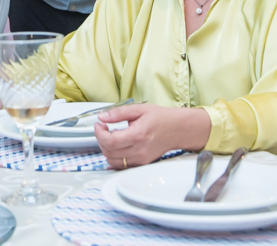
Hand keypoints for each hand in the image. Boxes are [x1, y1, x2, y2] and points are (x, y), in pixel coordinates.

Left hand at [94, 104, 209, 168]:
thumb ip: (118, 113)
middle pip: (109, 152)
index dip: (99, 133)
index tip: (99, 124)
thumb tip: (102, 117)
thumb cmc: (161, 118)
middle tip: (103, 128)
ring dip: (106, 148)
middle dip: (101, 139)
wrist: (177, 129)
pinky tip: (117, 146)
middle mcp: (139, 150)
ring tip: (111, 136)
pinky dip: (114, 157)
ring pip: (112, 160)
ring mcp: (141, 159)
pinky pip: (121, 165)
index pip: (110, 141)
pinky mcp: (142, 163)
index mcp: (138, 135)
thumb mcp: (139, 109)